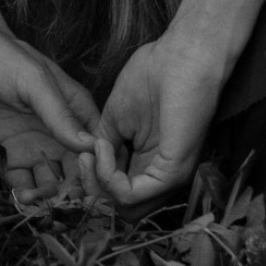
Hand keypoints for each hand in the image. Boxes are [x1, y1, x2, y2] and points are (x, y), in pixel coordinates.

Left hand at [0, 15, 99, 204]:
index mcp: (76, 112)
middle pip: (78, 175)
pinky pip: (23, 184)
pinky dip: (25, 196)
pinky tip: (21, 196)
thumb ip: (60, 115)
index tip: (92, 186)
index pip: (98, 151)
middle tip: (65, 202)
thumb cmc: (4, 57)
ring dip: (50, 199)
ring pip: (52, 185)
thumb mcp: (35, 82)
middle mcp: (59, 135)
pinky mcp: (7, 157)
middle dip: (75, 193)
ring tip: (39, 200)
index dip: (100, 171)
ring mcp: (34, 147)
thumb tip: (91, 147)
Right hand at [83, 28, 226, 208]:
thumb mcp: (116, 115)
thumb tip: (92, 163)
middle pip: (122, 209)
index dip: (95, 179)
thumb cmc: (154, 74)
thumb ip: (105, 144)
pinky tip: (105, 148)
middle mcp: (161, 175)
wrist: (181, 55)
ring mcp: (169, 176)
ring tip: (95, 151)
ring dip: (100, 182)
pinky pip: (132, 196)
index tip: (84, 152)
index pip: (119, 194)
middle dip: (94, 187)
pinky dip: (109, 176)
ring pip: (127, 210)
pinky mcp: (173, 172)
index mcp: (149, 162)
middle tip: (85, 157)